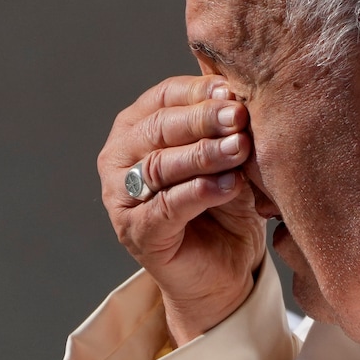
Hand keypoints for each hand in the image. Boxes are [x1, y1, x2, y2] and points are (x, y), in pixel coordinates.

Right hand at [99, 75, 265, 345]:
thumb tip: (240, 102)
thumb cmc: (225, 203)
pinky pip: (166, 206)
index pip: (165, 96)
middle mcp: (120, 155)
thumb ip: (227, 130)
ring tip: (239, 149)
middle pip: (159, 127)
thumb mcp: (230, 158)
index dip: (199, 91)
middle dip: (203, 119)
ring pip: (160, 165)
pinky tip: (230, 185)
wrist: (224, 269)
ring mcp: (121, 195)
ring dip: (203, 154)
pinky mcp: (136, 232)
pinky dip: (200, 193)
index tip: (234, 90)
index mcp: (138, 125)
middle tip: (239, 116)